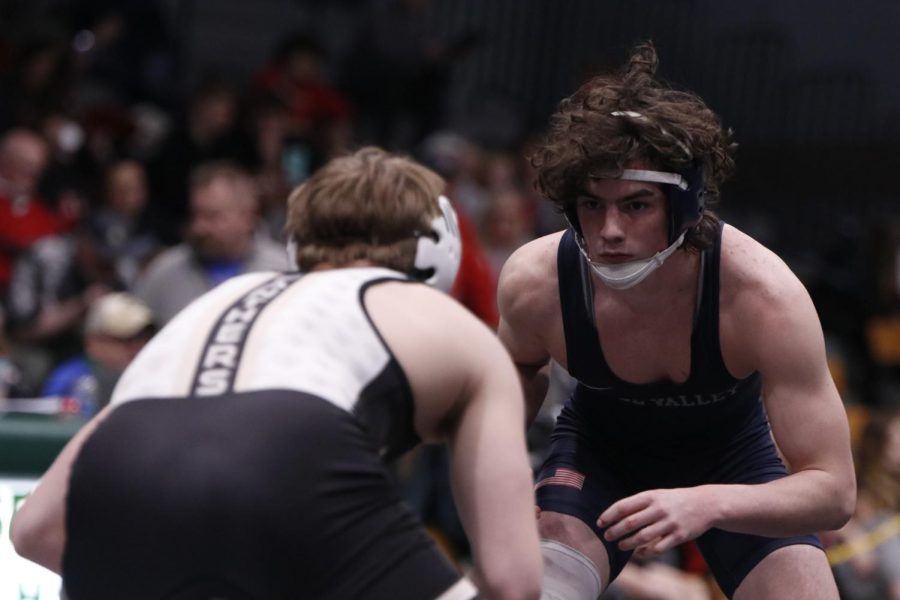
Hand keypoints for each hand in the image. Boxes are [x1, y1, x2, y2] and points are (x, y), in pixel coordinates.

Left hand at [597, 487, 713, 557]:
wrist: (705, 504)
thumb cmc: (675, 500)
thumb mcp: (657, 495)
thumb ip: (639, 504)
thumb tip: (615, 515)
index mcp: (651, 496)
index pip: (624, 506)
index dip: (609, 515)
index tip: (600, 523)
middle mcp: (659, 509)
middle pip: (631, 523)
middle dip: (615, 531)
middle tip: (607, 537)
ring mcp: (670, 523)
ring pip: (643, 537)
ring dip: (628, 543)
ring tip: (620, 546)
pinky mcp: (679, 536)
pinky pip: (658, 548)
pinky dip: (645, 552)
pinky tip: (638, 553)